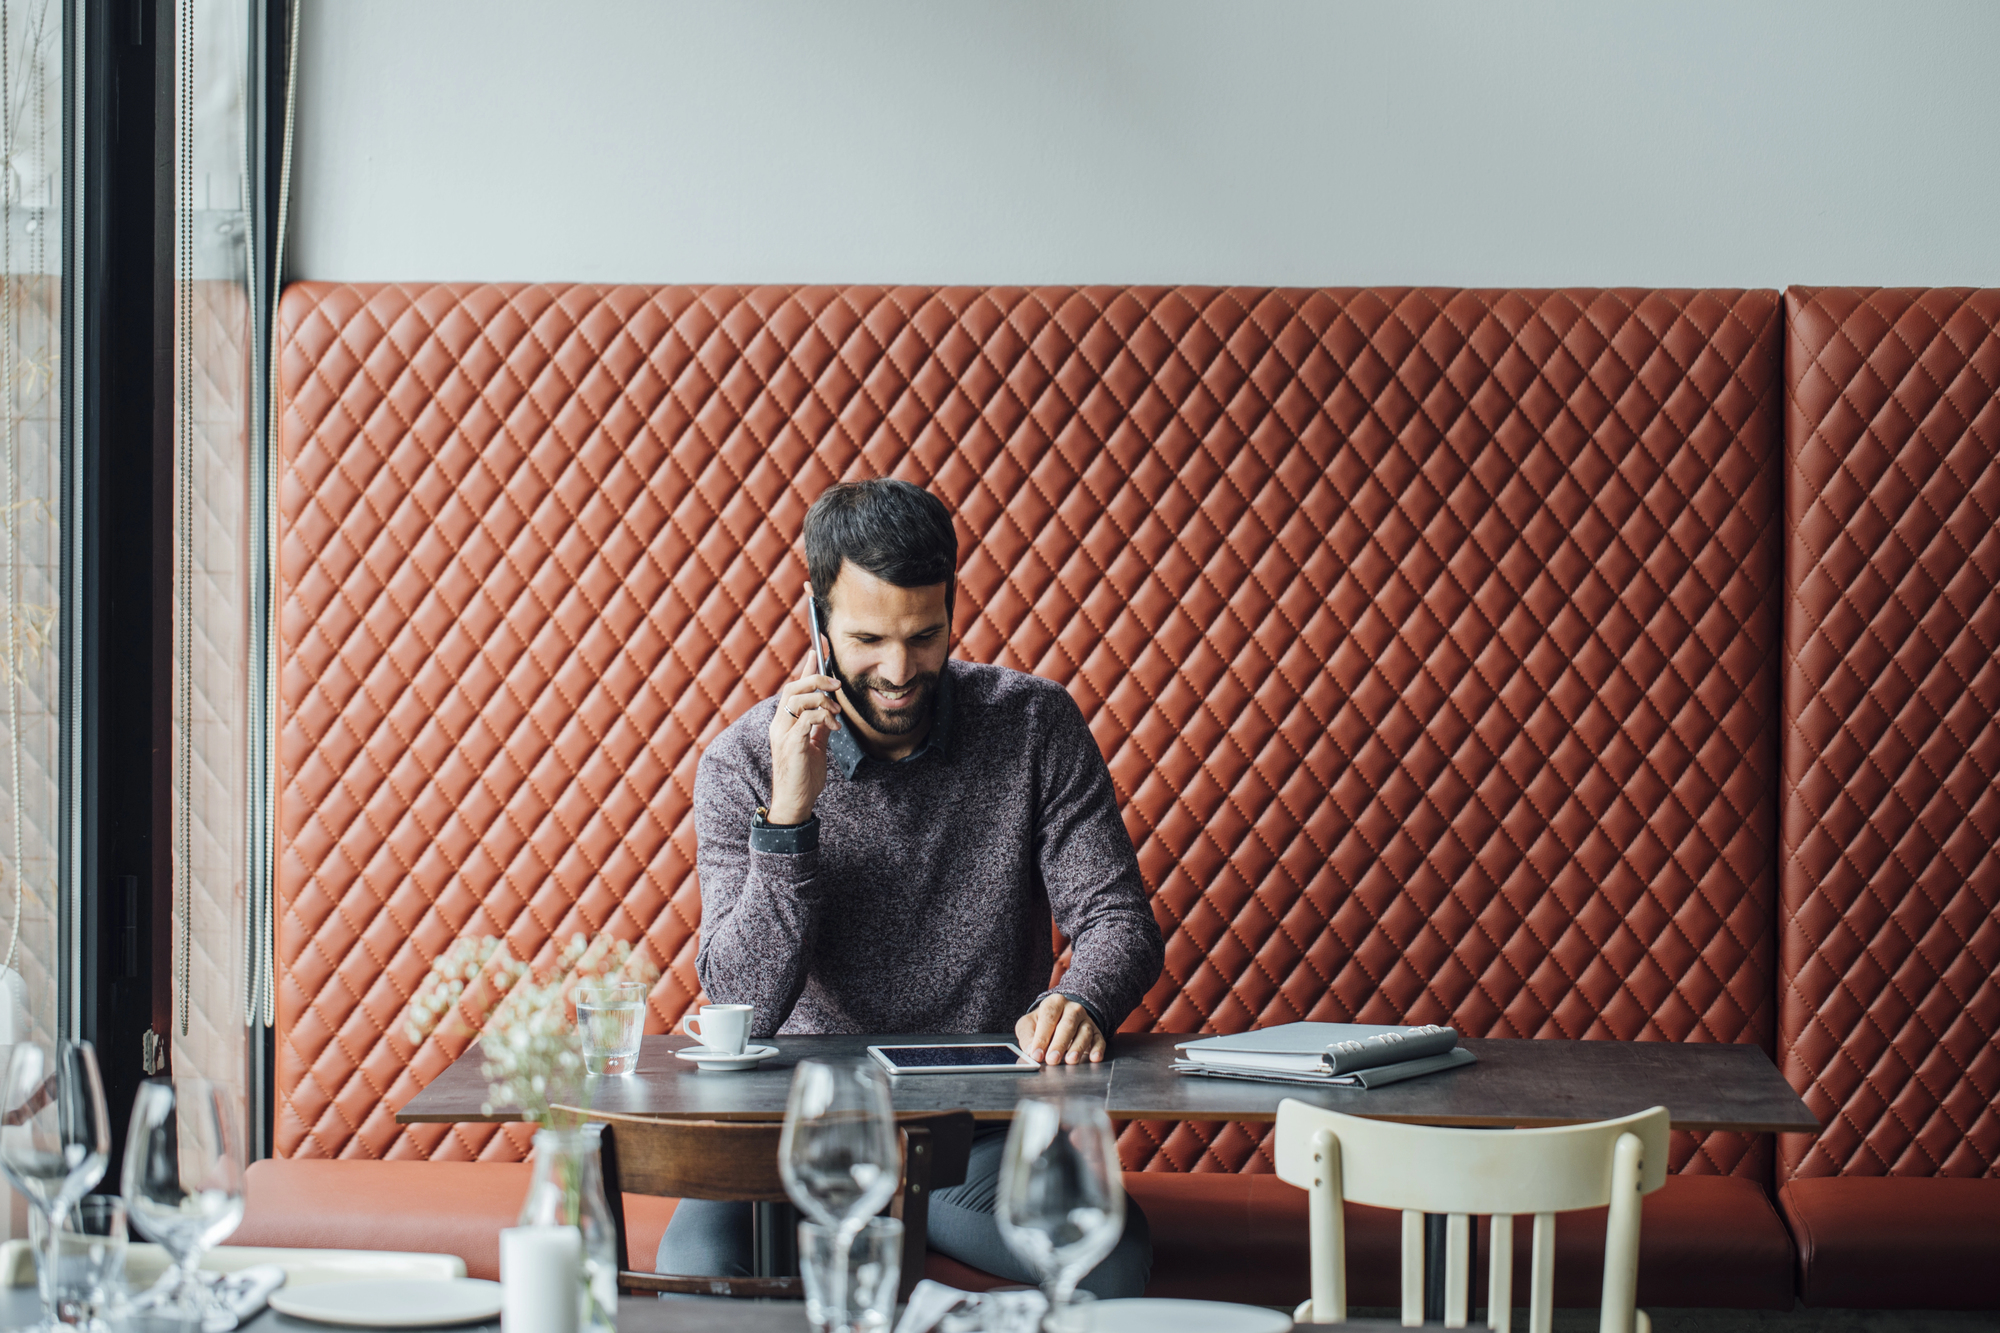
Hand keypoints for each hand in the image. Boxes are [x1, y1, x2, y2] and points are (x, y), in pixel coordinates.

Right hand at [765, 656, 844, 825]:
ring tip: (837, 714)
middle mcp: (779, 725)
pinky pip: (807, 718)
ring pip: (799, 699)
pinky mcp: (792, 744)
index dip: (806, 668)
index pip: (793, 687)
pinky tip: (834, 728)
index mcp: (783, 723)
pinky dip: (824, 717)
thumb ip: (819, 727)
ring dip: (823, 700)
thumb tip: (830, 711)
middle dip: (817, 679)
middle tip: (838, 684)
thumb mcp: (815, 746)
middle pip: (793, 688)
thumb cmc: (804, 777)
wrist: (795, 803)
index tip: (819, 650)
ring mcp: (783, 734)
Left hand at [1015, 994, 1105, 1065]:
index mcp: (1055, 1002)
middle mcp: (1073, 1009)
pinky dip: (1097, 1049)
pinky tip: (1093, 1058)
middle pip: (1067, 1025)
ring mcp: (1086, 1020)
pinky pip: (1099, 1040)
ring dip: (1077, 1047)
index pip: (1048, 1017)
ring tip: (1070, 1060)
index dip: (1042, 1036)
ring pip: (1084, 1032)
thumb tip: (1030, 1052)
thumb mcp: (1028, 1024)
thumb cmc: (1043, 1023)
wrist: (1061, 1017)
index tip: (1036, 1054)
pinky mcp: (1096, 1032)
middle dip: (1059, 1044)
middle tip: (1052, 1060)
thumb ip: (1027, 1036)